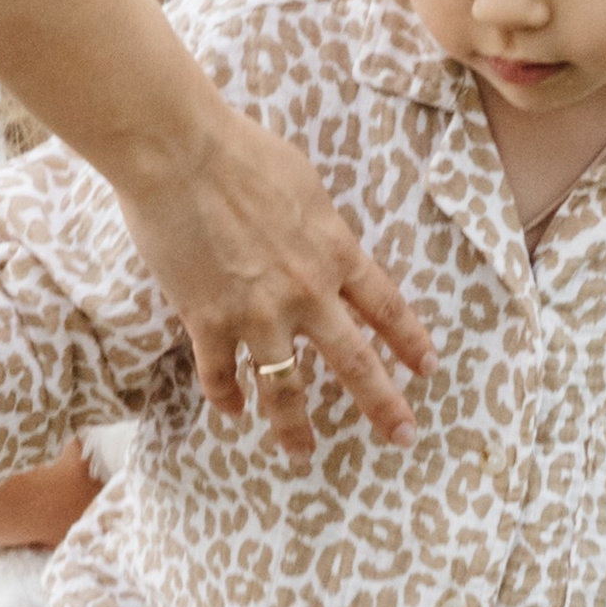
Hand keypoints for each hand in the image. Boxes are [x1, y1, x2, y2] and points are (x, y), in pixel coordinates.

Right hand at [126, 111, 427, 461]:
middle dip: (383, 405)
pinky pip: (220, 375)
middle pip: (355, 362)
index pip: (387, 307)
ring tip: (301, 454)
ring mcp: (256, 313)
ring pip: (284, 388)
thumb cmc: (239, 152)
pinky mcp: (208, 321)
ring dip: (294, 428)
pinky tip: (232, 412)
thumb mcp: (303, 184)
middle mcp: (305, 292)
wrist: (179, 153)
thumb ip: (318, 225)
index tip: (426, 368)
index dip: (410, 341)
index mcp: (335, 251)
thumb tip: (318, 240)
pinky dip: (226, 397)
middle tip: (403, 436)